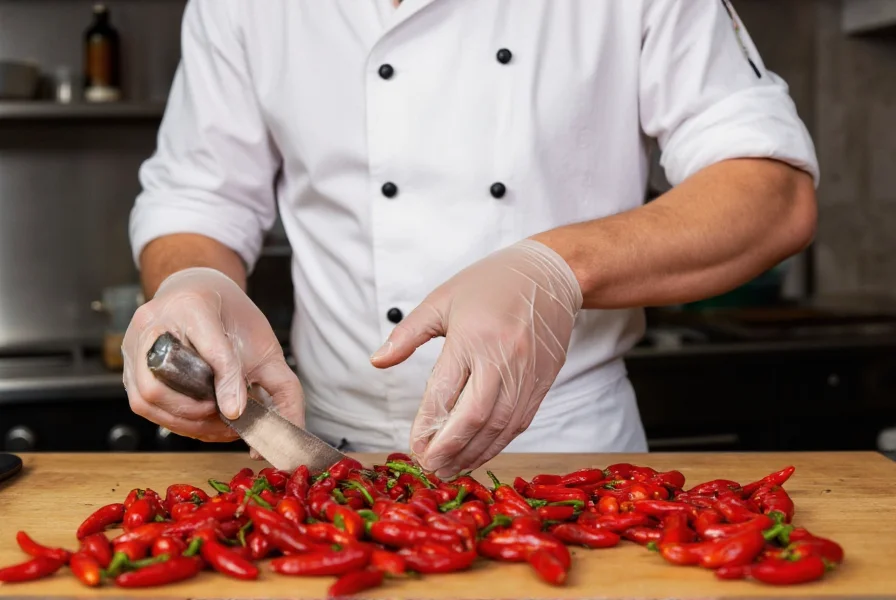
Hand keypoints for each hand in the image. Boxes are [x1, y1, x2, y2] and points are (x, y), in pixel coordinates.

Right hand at [122, 267, 304, 445]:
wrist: (201, 293)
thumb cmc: (230, 316)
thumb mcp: (262, 341)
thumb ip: (278, 381)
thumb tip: (286, 425)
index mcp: (193, 306)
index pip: (210, 349)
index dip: (224, 382)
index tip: (237, 411)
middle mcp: (153, 323)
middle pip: (162, 384)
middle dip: (197, 413)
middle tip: (229, 421)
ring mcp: (134, 345)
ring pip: (148, 399)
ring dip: (186, 423)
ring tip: (219, 425)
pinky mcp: (129, 365)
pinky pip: (144, 404)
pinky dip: (176, 420)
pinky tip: (203, 422)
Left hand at [370, 240, 582, 476]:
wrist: (551, 273)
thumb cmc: (491, 282)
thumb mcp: (442, 299)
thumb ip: (407, 334)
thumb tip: (376, 361)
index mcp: (472, 337)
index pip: (445, 393)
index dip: (428, 426)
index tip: (415, 446)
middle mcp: (503, 359)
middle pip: (475, 418)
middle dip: (450, 450)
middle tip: (431, 468)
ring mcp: (527, 373)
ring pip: (500, 427)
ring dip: (474, 453)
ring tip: (452, 469)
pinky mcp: (543, 381)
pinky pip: (520, 421)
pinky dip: (499, 442)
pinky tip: (481, 452)